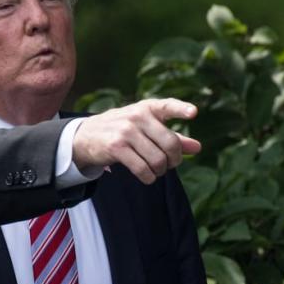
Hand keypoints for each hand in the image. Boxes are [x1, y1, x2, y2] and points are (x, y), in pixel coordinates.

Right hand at [72, 98, 200, 183]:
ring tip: (156, 170)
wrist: (86, 136)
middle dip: (174, 160)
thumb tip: (197, 147)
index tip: (193, 113)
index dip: (181, 109)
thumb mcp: (147, 128)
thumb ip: (173, 137)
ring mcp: (126, 131)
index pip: (167, 106)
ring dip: (160, 171)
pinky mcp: (116, 147)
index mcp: (147, 108)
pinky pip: (142, 169)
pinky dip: (149, 177)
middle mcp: (137, 116)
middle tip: (170, 164)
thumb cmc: (123, 131)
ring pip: (158, 159)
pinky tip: (147, 176)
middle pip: (170, 143)